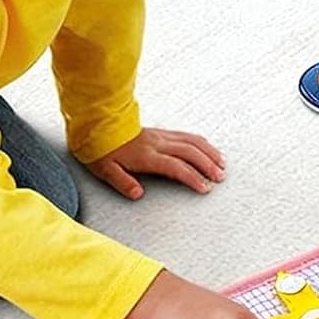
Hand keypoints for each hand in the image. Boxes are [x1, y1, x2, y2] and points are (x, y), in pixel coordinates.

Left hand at [86, 128, 225, 199]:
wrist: (97, 124)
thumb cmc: (101, 148)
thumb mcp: (105, 169)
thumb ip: (122, 182)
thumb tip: (137, 194)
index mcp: (146, 155)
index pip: (175, 166)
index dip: (192, 177)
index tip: (204, 188)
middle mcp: (157, 144)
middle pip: (190, 152)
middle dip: (208, 165)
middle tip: (220, 178)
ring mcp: (161, 136)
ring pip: (191, 141)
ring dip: (209, 153)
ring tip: (221, 164)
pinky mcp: (161, 132)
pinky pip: (186, 135)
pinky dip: (201, 142)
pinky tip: (207, 148)